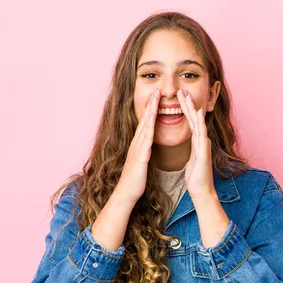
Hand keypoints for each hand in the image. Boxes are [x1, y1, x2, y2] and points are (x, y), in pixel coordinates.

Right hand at [116, 88, 158, 203]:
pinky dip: (150, 127)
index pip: (146, 123)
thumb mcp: (141, 163)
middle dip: (150, 104)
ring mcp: (137, 148)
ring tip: (155, 98)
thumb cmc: (135, 180)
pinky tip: (154, 119)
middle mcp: (136, 143)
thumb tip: (148, 147)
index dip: (150, 109)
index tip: (156, 97)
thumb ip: (144, 153)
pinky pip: (146, 139)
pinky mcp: (140, 155)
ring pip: (145, 125)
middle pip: (144, 120)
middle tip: (155, 90)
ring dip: (150, 111)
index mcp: (138, 145)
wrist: (126, 193)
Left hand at [177, 88, 214, 199]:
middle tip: (182, 90)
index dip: (185, 109)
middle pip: (194, 118)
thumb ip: (193, 150)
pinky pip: (201, 133)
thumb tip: (192, 144)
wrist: (201, 190)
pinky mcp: (203, 150)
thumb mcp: (192, 159)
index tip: (180, 97)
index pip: (190, 122)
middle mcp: (201, 140)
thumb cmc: (196, 177)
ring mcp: (203, 144)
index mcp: (197, 141)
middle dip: (188, 103)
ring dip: (192, 108)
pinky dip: (199, 122)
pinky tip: (198, 113)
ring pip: (198, 122)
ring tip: (187, 96)